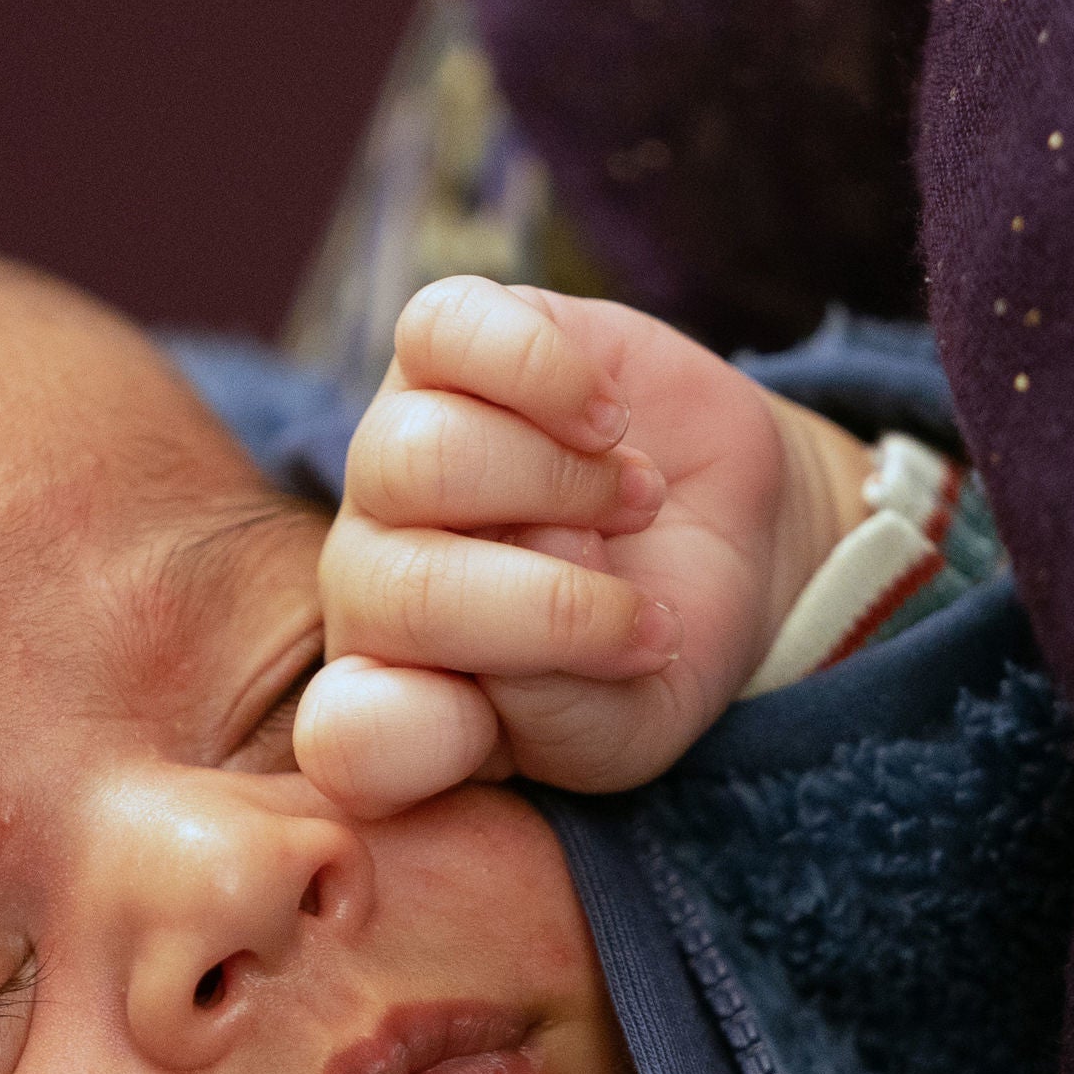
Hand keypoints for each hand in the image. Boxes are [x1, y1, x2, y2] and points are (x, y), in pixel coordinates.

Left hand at [294, 277, 866, 815]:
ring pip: (418, 458)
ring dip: (564, 486)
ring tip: (634, 503)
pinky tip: (607, 418)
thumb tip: (534, 591)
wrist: (727, 534)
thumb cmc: (660, 650)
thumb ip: (567, 713)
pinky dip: (546, 377)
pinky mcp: (437, 348)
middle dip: (553, 609)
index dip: (418, 740)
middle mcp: (367, 583)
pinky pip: (442, 333)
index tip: (512, 727)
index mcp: (397, 702)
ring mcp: (393, 456)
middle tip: (641, 615)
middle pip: (401, 591)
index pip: (346, 740)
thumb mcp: (637, 726)